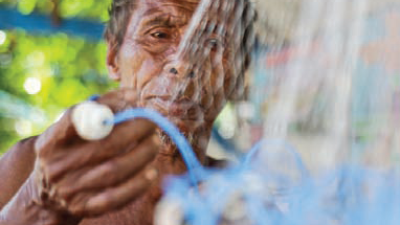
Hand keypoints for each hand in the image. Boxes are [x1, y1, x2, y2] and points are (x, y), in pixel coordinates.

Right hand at [33, 89, 159, 217]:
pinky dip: (138, 184)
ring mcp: (70, 190)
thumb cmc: (70, 152)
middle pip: (105, 145)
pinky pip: (116, 198)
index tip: (134, 97)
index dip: (109, 105)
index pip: (77, 118)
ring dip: (143, 154)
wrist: (48, 195)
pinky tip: (152, 172)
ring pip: (115, 170)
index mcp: (51, 142)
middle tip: (153, 123)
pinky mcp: (84, 208)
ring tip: (155, 142)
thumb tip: (133, 96)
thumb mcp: (71, 132)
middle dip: (136, 130)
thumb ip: (97, 112)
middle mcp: (57, 167)